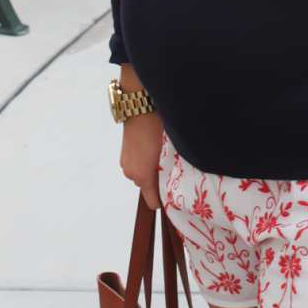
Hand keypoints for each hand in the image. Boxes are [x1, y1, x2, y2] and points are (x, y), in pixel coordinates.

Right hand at [118, 64, 163, 209]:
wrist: (140, 104)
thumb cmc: (158, 126)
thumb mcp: (171, 147)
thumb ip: (173, 168)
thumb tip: (184, 178)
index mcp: (142, 175)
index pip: (153, 202)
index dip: (165, 199)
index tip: (176, 191)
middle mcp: (131, 172)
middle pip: (148, 187)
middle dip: (159, 180)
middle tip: (172, 166)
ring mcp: (125, 162)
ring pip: (142, 174)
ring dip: (151, 169)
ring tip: (162, 153)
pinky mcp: (123, 153)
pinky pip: (136, 164)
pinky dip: (144, 160)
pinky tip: (153, 146)